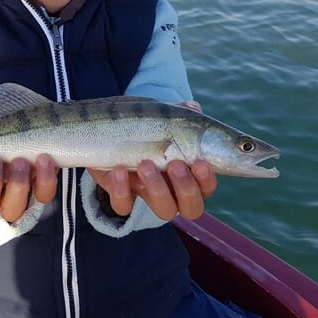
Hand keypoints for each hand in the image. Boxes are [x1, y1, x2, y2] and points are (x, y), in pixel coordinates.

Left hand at [87, 99, 215, 220]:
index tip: (200, 163)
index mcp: (189, 174)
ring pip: (163, 210)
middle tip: (175, 164)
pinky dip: (121, 191)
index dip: (206, 181)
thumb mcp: (162, 117)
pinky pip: (123, 206)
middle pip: (191, 208)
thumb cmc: (147, 126)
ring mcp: (148, 195)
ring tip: (146, 164)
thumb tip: (193, 107)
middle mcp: (173, 191)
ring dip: (157, 189)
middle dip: (186, 188)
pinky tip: (119, 170)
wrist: (111, 132)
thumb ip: (179, 113)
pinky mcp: (122, 195)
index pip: (206, 188)